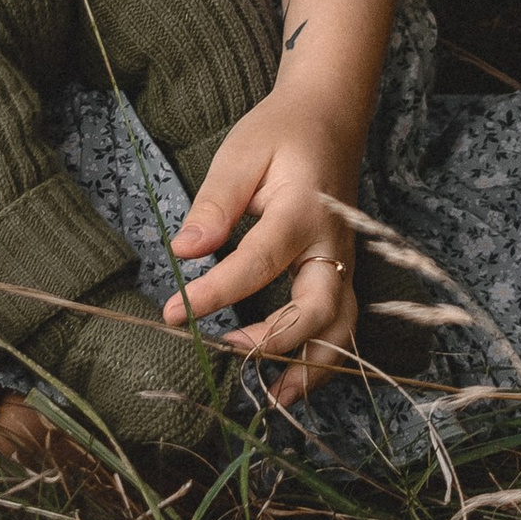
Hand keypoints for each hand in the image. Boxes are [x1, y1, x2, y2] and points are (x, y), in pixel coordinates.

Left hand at [161, 81, 363, 405]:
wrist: (329, 120)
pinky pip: (342, 324)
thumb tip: (183, 251)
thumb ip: (215, 202)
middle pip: (318, 307)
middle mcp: (333, 244)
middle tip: (229, 355)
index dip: (217, 292)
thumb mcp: (241, 154)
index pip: (258, 262)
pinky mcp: (344, 275)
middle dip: (277, 340)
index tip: (175, 312)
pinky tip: (292, 381)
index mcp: (303, 211)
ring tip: (274, 400)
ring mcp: (345, 263)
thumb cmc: (279, 135)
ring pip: (342, 327)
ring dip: (313, 367)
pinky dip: (324, 357)